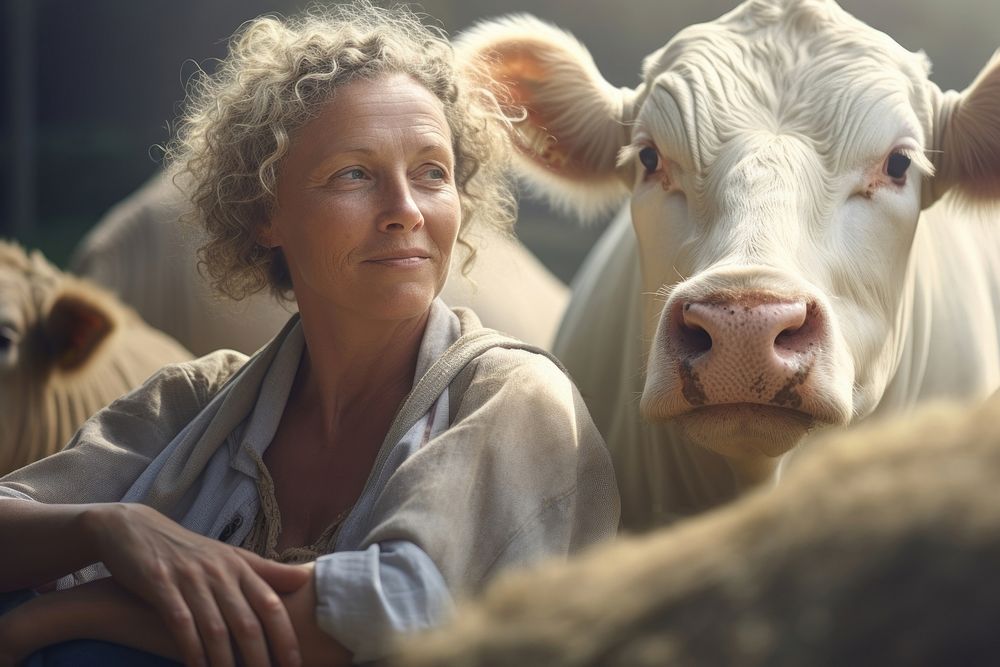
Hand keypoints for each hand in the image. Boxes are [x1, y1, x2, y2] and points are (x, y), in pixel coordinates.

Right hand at [84, 503, 309, 666]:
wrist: (134, 529)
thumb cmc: (189, 551)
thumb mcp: (230, 556)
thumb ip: (267, 571)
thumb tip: (308, 578)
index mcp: (240, 565)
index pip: (271, 605)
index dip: (285, 637)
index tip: (295, 665)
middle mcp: (220, 572)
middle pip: (248, 622)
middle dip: (260, 658)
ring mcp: (191, 578)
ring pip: (216, 629)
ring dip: (226, 663)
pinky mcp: (161, 584)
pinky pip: (181, 624)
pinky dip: (191, 651)